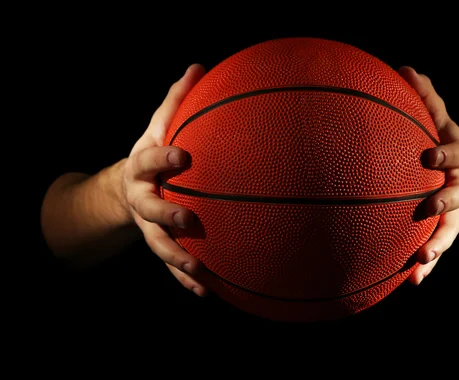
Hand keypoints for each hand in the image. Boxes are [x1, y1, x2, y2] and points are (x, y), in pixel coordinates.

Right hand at [122, 63, 209, 295]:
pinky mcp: (159, 241)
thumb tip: (200, 66)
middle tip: (190, 220)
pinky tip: (207, 292)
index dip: (163, 157)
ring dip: (177, 259)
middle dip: (166, 214)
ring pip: (158, 244)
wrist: (129, 184)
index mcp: (142, 164)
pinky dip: (185, 278)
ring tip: (200, 272)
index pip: (150, 158)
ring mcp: (148, 224)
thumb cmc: (155, 150)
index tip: (184, 156)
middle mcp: (142, 197)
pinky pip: (170, 264)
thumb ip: (178, 100)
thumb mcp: (161, 124)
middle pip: (149, 208)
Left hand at [398, 66, 458, 285]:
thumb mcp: (437, 120)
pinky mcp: (445, 230)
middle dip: (445, 203)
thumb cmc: (443, 142)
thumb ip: (424, 97)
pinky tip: (410, 282)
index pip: (456, 153)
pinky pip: (436, 248)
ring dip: (437, 245)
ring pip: (449, 230)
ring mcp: (455, 212)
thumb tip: (403, 69)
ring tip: (421, 260)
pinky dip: (427, 266)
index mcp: (457, 158)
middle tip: (428, 208)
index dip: (445, 154)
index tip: (427, 156)